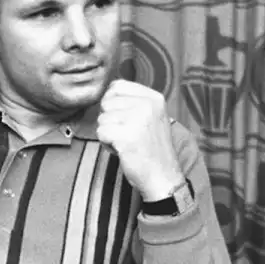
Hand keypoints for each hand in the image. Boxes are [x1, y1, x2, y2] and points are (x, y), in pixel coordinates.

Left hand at [96, 80, 183, 200]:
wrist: (163, 178)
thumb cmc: (152, 150)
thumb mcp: (151, 117)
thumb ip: (133, 102)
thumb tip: (107, 92)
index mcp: (154, 98)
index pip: (117, 85)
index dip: (112, 103)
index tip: (123, 118)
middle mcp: (147, 104)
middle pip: (107, 102)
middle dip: (110, 120)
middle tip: (127, 134)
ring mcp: (138, 119)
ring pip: (102, 118)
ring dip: (108, 133)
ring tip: (126, 143)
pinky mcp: (126, 135)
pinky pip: (101, 132)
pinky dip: (106, 144)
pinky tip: (122, 150)